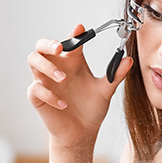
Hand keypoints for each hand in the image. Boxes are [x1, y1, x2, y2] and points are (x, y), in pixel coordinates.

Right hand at [26, 24, 132, 147]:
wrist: (81, 133)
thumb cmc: (90, 109)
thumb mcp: (105, 91)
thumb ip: (115, 75)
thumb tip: (128, 59)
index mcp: (72, 62)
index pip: (69, 42)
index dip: (73, 34)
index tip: (80, 29)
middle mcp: (56, 68)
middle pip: (42, 45)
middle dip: (48, 43)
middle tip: (60, 49)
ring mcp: (44, 81)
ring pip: (33, 61)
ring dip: (47, 67)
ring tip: (63, 78)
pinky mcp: (37, 96)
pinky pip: (36, 88)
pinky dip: (49, 94)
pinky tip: (63, 104)